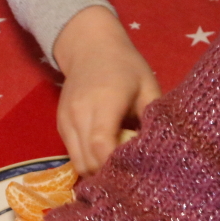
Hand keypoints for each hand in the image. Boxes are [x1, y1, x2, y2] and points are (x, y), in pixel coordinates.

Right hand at [53, 6, 160, 175]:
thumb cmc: (125, 66)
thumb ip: (153, 116)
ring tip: (117, 167)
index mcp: (104, 103)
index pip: (101, 146)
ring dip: (97, 170)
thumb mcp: (148, 85)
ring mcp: (66, 121)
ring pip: (78, 162)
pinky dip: (87, 161)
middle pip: (88, 161)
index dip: (115, 166)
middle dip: (108, 174)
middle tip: (129, 173)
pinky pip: (72, 154)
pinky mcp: (60, 126)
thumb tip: (159, 148)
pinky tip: (104, 156)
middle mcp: (80, 114)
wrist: (89, 47)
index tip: (134, 172)